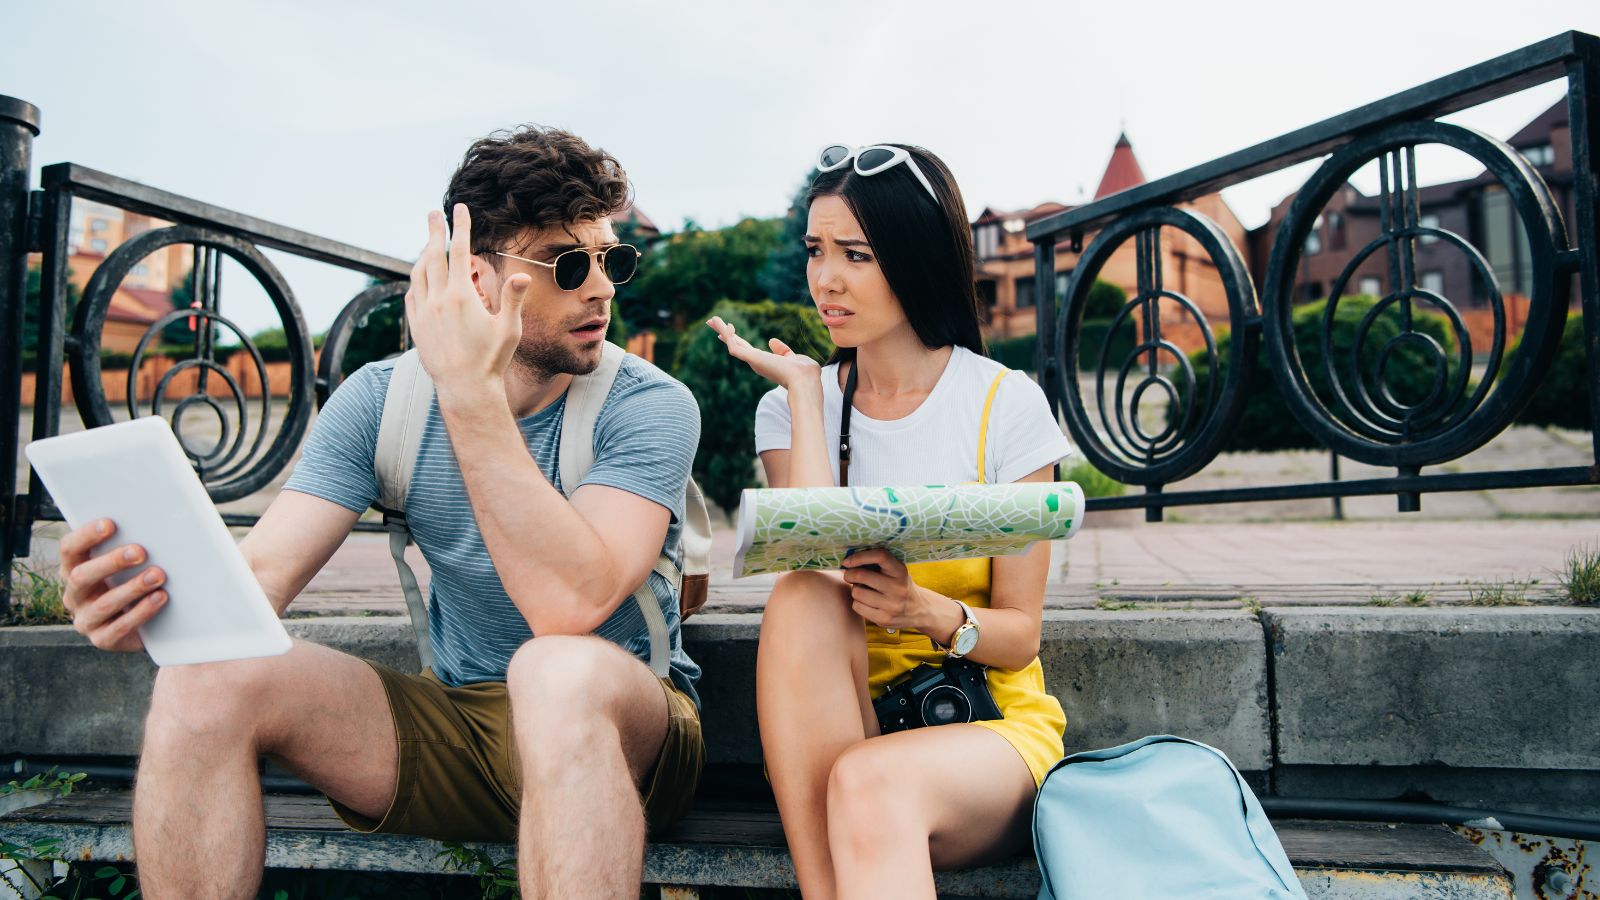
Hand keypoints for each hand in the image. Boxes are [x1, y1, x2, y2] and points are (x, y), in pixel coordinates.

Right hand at [57, 519, 166, 651]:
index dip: (86, 536)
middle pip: (82, 576)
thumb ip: (129, 546)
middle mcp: (75, 595)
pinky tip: (160, 597)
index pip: (69, 550)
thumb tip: (153, 524)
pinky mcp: (103, 639)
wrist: (149, 623)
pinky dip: (142, 611)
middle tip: (140, 551)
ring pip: (103, 603)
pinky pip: (120, 627)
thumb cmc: (135, 581)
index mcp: (74, 569)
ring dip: (132, 587)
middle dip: (111, 562)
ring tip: (157, 575)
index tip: (110, 524)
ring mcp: (86, 620)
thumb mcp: (128, 564)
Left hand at [405, 205, 531, 397]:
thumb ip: (513, 299)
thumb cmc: (492, 360)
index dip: (459, 227)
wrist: (465, 388)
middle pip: (432, 255)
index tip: (460, 209)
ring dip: (422, 253)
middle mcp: (438, 300)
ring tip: (428, 243)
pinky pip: (412, 294)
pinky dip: (416, 279)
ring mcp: (423, 313)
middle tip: (433, 213)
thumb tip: (522, 274)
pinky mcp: (416, 326)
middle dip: (434, 231)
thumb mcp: (509, 329)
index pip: (458, 251)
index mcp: (462, 296)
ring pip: (418, 273)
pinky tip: (421, 277)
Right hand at [705, 316, 820, 389]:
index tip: (730, 329)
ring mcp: (753, 361)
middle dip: (724, 333)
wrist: (805, 381)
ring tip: (711, 319)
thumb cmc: (804, 373)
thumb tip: (771, 341)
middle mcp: (756, 362)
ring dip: (722, 330)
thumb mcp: (793, 358)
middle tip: (712, 322)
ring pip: (732, 344)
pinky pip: (735, 346)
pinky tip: (725, 325)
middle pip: (735, 344)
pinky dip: (729, 335)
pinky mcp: (752, 359)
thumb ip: (783, 351)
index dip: (737, 338)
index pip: (747, 348)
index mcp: (765, 362)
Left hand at [841, 548, 940, 631]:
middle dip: (849, 574)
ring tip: (863, 590)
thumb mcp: (897, 571)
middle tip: (849, 575)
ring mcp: (892, 605)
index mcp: (901, 571)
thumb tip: (848, 561)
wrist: (919, 610)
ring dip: (855, 590)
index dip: (860, 556)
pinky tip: (867, 602)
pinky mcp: (884, 619)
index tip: (848, 561)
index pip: (880, 556)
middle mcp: (898, 588)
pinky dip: (858, 603)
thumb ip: (878, 564)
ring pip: (857, 592)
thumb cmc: (900, 585)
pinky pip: (857, 607)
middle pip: (862, 576)